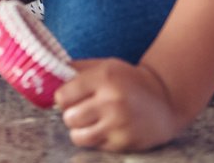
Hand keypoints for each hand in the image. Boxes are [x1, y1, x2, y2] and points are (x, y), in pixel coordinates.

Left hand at [53, 58, 188, 151]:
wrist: (166, 100)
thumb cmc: (129, 81)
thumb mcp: (105, 65)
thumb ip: (77, 69)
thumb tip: (48, 74)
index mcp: (104, 77)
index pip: (63, 95)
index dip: (62, 99)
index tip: (69, 99)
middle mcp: (111, 100)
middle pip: (68, 118)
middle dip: (71, 115)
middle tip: (81, 111)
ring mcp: (119, 124)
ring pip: (78, 136)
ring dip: (80, 131)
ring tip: (90, 122)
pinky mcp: (125, 142)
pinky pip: (96, 146)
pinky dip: (98, 139)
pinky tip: (108, 128)